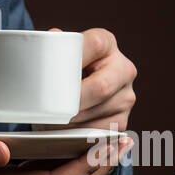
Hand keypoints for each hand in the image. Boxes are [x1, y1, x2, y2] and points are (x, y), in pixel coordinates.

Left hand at [23, 25, 137, 174]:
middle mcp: (123, 68)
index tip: (53, 75)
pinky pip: (100, 133)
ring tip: (48, 124)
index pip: (93, 45)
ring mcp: (126, 96)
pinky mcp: (122, 121)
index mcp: (106, 43)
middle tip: (48, 110)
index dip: (73, 59)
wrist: (76, 86)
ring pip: (99, 113)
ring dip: (72, 123)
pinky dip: (79, 136)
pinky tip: (62, 134)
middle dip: (71, 102)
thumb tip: (51, 38)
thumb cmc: (61, 67)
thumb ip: (52, 44)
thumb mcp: (57, 51)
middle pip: (100, 87)